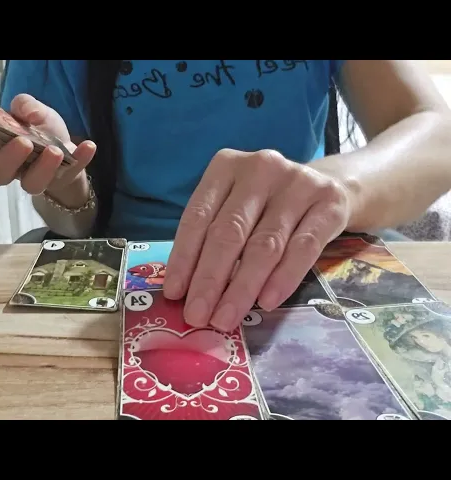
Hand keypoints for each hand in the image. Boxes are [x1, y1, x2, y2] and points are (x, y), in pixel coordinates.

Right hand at [0, 94, 96, 203]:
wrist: (68, 153)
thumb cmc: (42, 130)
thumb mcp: (34, 112)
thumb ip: (26, 106)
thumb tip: (25, 110)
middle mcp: (14, 168)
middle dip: (9, 159)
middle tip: (24, 143)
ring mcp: (37, 179)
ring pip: (32, 185)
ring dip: (43, 168)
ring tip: (55, 151)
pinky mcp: (63, 181)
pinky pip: (71, 173)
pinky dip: (80, 159)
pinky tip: (88, 146)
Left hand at [163, 149, 352, 331]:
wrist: (328, 188)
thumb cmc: (266, 205)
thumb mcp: (233, 207)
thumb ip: (210, 238)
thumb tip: (185, 291)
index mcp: (225, 166)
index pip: (198, 217)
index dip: (184, 257)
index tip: (174, 293)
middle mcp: (260, 169)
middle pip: (229, 232)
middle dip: (209, 280)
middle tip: (198, 316)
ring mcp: (298, 183)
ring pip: (264, 245)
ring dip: (241, 288)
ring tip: (225, 318)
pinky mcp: (329, 203)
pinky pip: (303, 248)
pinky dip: (282, 279)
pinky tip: (266, 302)